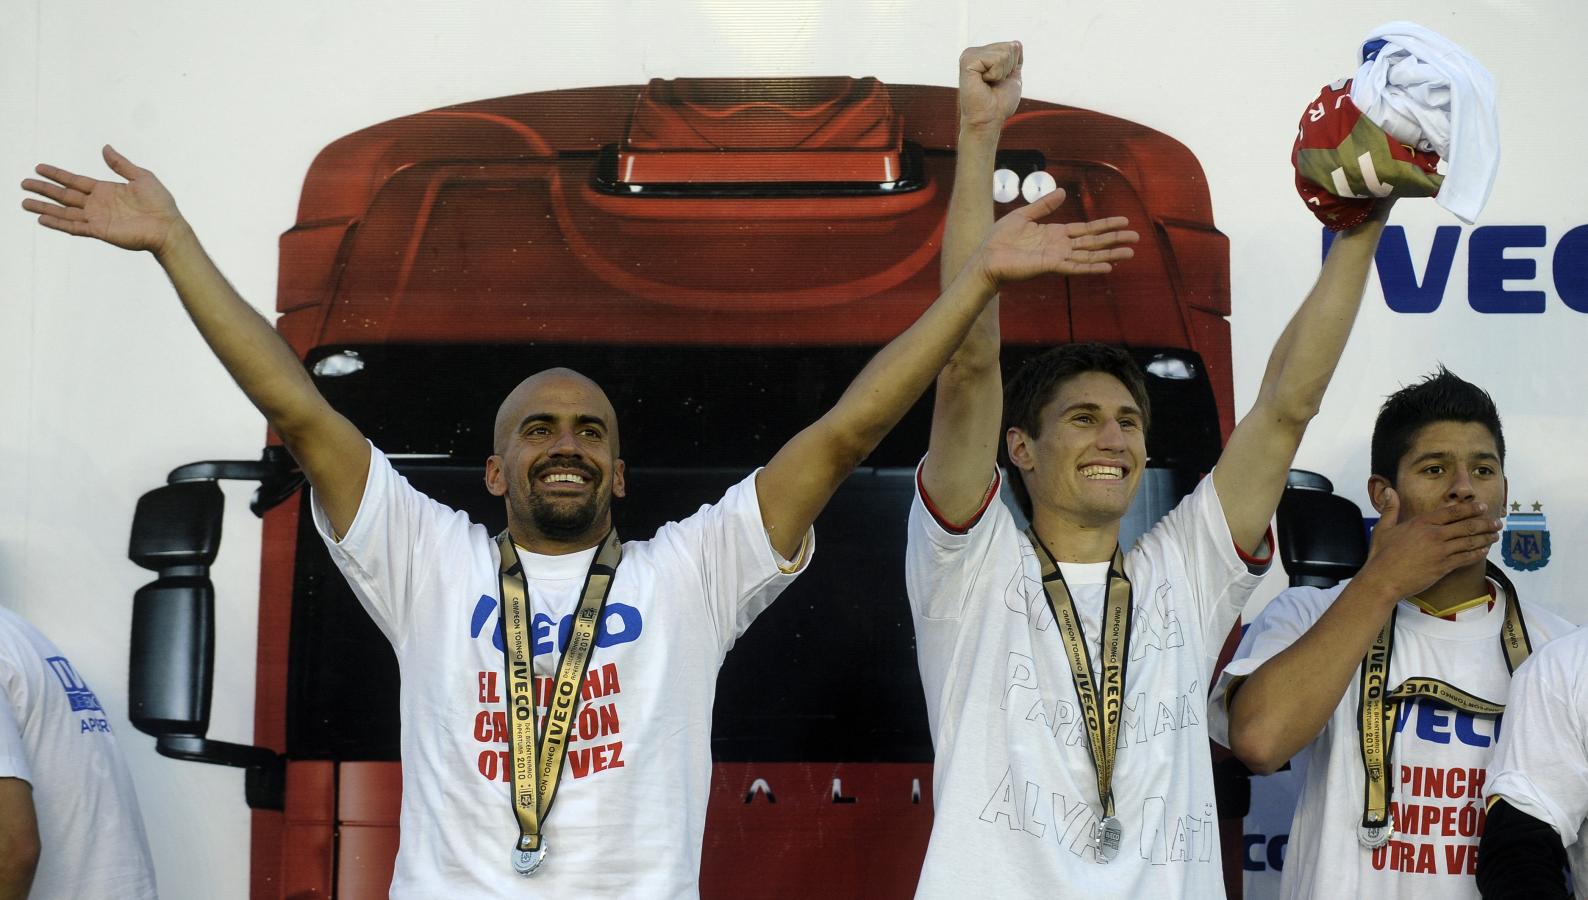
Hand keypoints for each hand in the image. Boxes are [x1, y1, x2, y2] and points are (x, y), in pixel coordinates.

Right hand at [21, 145, 184, 254]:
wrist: (168, 226)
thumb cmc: (160, 203)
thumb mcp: (141, 177)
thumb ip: (121, 164)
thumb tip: (105, 148)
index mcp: (105, 190)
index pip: (74, 181)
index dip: (57, 175)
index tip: (39, 168)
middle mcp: (97, 204)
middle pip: (64, 195)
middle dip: (44, 189)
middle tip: (24, 183)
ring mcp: (97, 218)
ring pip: (64, 212)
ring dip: (45, 208)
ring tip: (25, 203)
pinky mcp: (100, 230)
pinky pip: (74, 227)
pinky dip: (58, 223)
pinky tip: (43, 219)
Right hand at [959, 42, 1022, 129]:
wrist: (988, 119)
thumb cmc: (999, 103)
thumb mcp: (1012, 76)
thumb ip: (1014, 58)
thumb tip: (1016, 43)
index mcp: (983, 54)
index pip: (1014, 46)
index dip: (1013, 67)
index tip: (999, 82)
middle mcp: (975, 52)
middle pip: (1010, 47)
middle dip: (1008, 69)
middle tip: (994, 84)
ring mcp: (970, 55)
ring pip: (1004, 53)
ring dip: (1001, 73)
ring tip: (988, 84)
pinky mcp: (967, 61)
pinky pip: (996, 59)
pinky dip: (995, 74)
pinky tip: (983, 82)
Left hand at [972, 188, 1136, 285]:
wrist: (986, 257)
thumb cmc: (1000, 239)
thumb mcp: (1023, 215)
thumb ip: (1044, 206)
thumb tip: (1063, 193)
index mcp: (1055, 234)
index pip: (1086, 229)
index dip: (1105, 225)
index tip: (1123, 221)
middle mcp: (1060, 247)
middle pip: (1093, 242)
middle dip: (1114, 239)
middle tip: (1136, 238)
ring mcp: (1057, 257)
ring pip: (1089, 255)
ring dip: (1110, 254)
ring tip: (1130, 253)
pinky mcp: (1050, 266)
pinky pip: (1075, 267)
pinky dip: (1091, 267)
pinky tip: (1107, 267)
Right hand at [1360, 489, 1501, 600]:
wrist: (1383, 580)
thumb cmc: (1381, 555)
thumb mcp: (1383, 528)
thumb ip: (1390, 508)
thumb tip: (1389, 490)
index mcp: (1421, 522)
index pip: (1452, 512)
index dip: (1470, 508)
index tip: (1483, 507)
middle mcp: (1434, 535)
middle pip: (1466, 526)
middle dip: (1485, 523)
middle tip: (1497, 522)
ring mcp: (1440, 552)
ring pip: (1469, 542)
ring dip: (1485, 538)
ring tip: (1496, 535)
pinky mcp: (1443, 567)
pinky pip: (1465, 558)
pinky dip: (1477, 554)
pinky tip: (1484, 551)